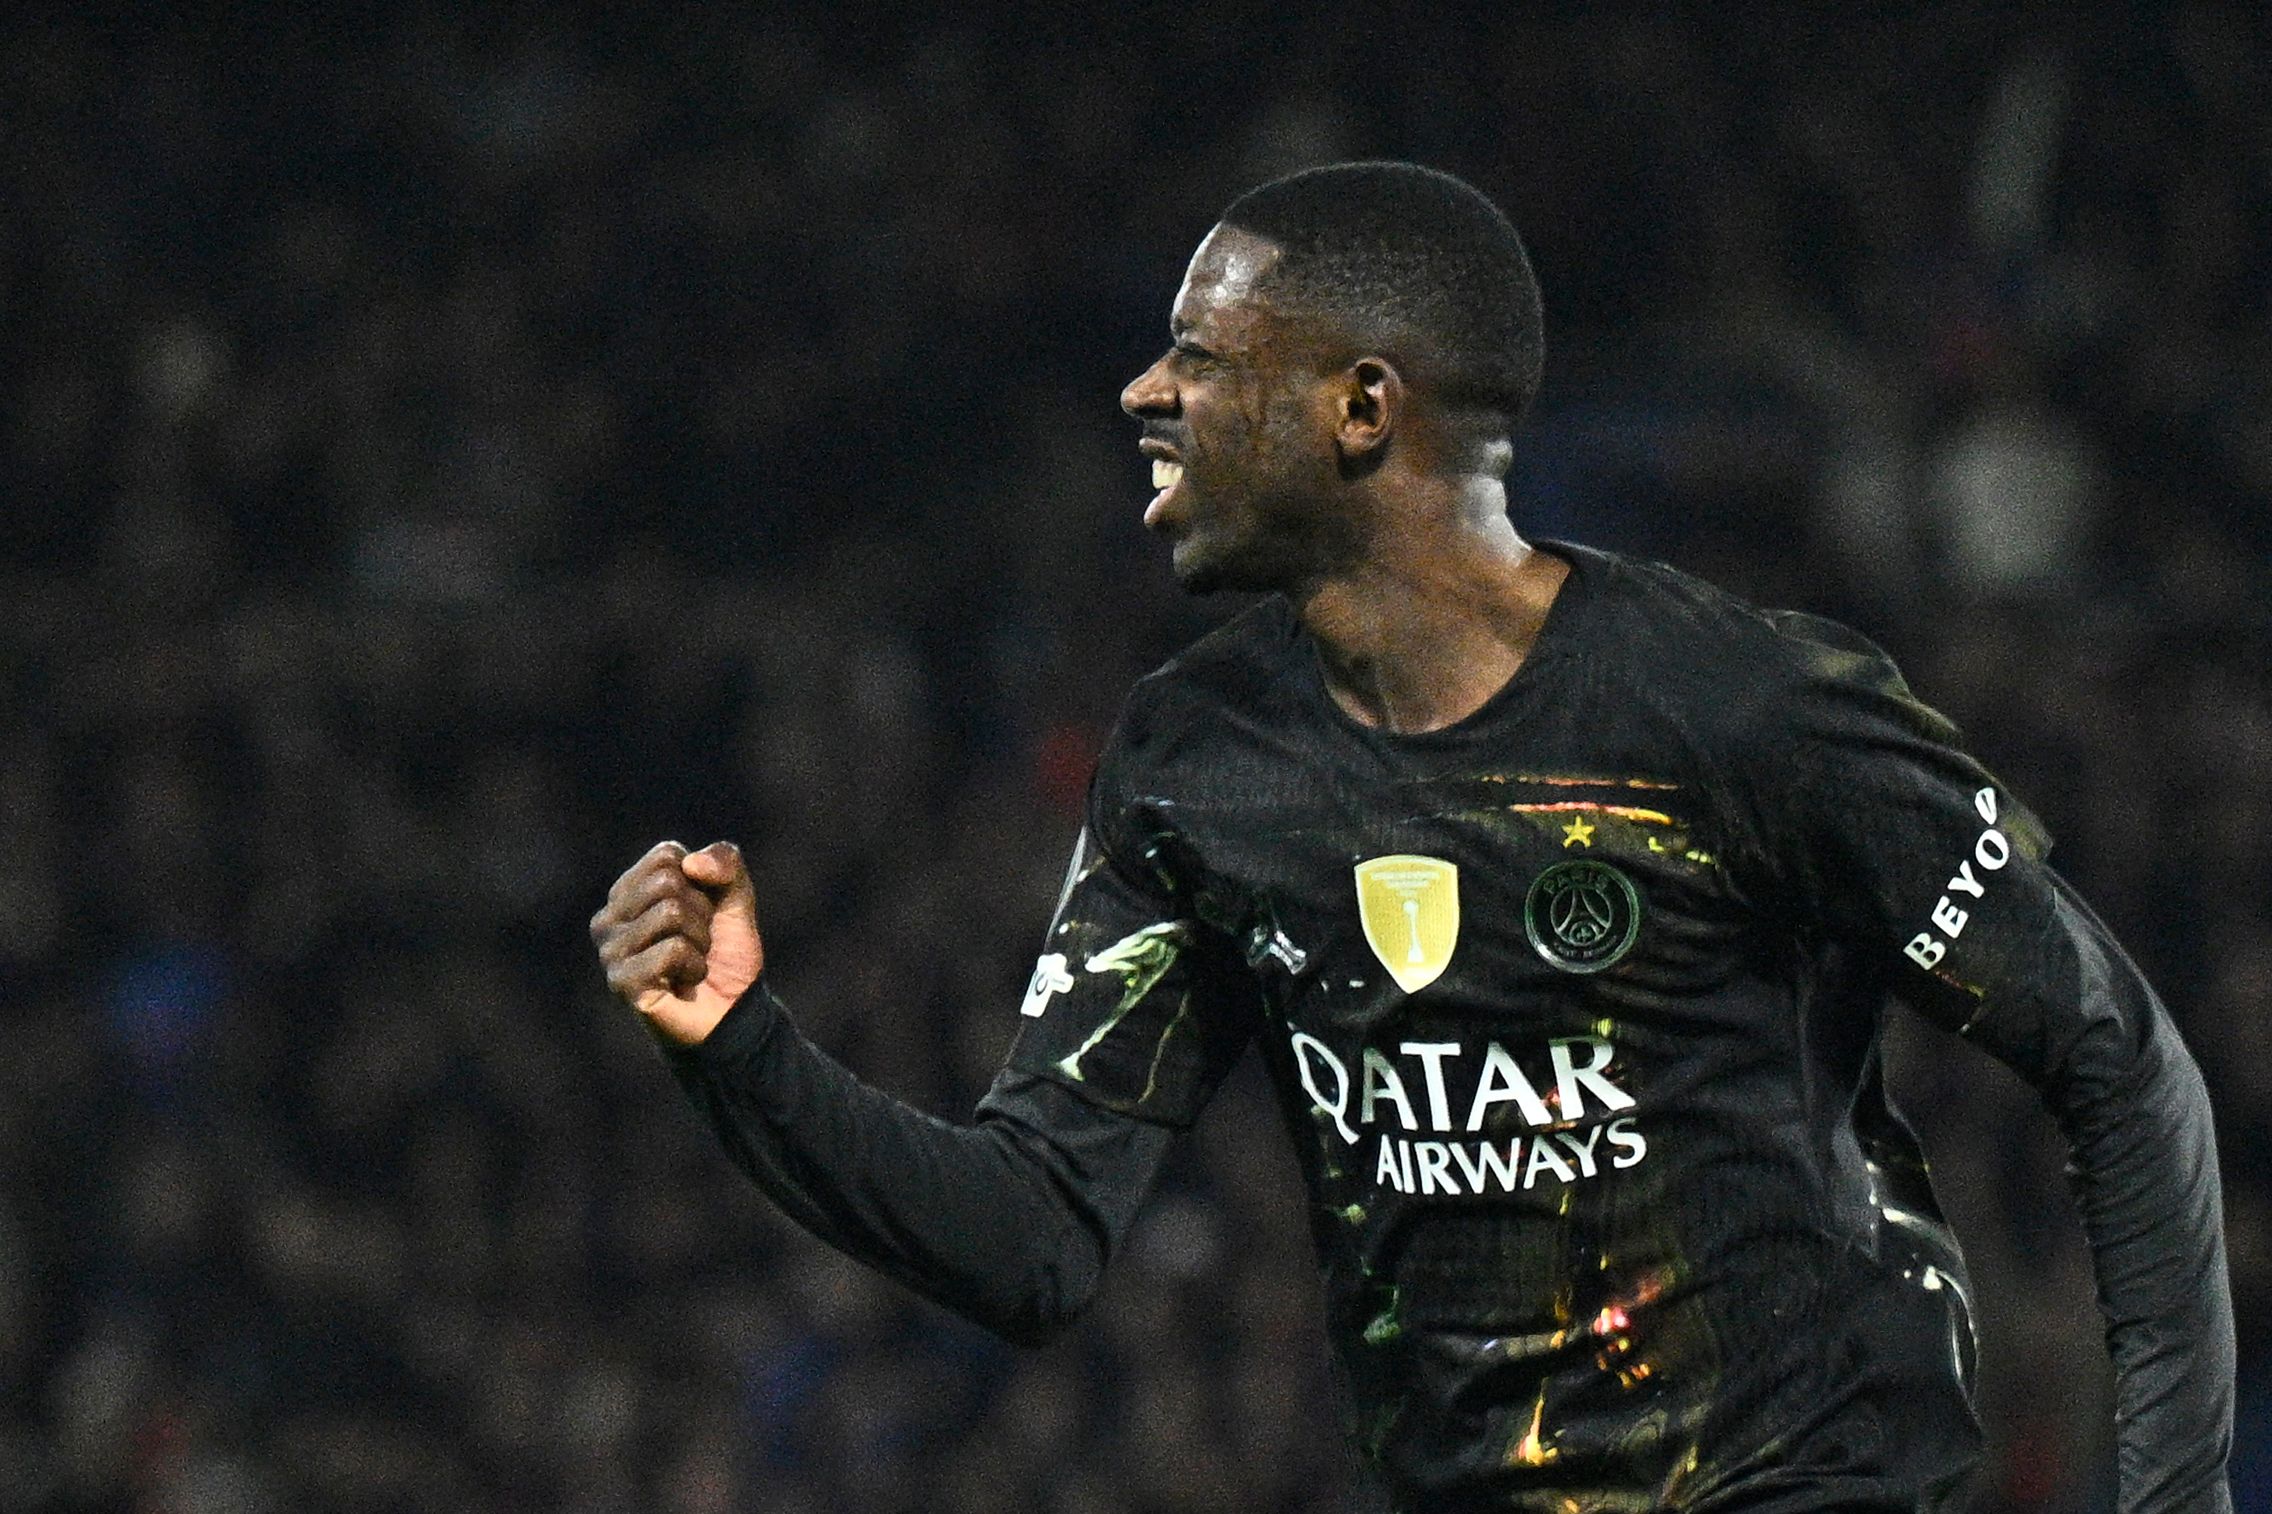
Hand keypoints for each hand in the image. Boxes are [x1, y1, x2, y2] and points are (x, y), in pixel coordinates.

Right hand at [590, 840, 764, 1044]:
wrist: (735, 1011)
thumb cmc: (726, 952)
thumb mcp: (736, 897)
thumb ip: (725, 862)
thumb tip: (691, 863)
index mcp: (627, 892)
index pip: (666, 856)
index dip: (700, 883)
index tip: (701, 913)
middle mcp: (608, 919)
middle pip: (667, 883)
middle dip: (701, 913)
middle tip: (698, 942)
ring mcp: (610, 952)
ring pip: (671, 913)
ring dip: (700, 941)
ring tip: (692, 963)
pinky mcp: (622, 981)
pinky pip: (672, 949)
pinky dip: (696, 965)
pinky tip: (686, 983)